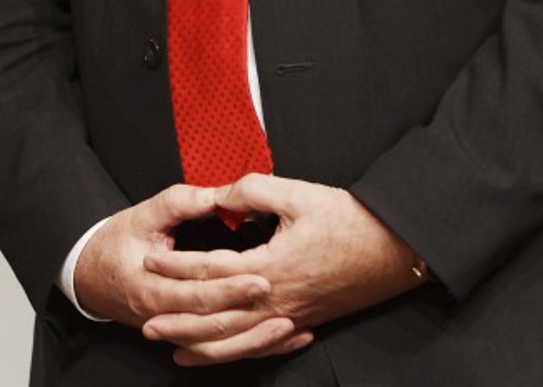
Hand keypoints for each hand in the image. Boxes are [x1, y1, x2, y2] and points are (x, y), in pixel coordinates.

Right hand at [71, 186, 304, 358]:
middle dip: (250, 313)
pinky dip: (255, 346)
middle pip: (212, 323)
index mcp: (149, 288)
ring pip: (221, 346)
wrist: (91, 276)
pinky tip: (283, 340)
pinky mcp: (187, 336)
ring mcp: (175, 331)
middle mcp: (163, 318)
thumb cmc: (117, 244)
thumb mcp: (141, 216)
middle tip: (284, 300)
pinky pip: (223, 349)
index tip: (260, 275)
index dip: (229, 286)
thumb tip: (214, 195)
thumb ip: (177, 204)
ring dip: (259, 340)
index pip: (196, 293)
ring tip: (293, 327)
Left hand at [142, 174, 424, 366]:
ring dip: (201, 344)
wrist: (396, 249)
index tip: (150, 261)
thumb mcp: (298, 194)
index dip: (178, 266)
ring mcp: (291, 315)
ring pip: (238, 339)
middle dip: (179, 319)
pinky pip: (262, 346)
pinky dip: (236, 353)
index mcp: (270, 265)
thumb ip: (252, 190)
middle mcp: (277, 298)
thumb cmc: (349, 220)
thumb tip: (220, 194)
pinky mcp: (303, 322)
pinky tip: (218, 353)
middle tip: (145, 321)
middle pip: (217, 316)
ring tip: (170, 345)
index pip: (211, 269)